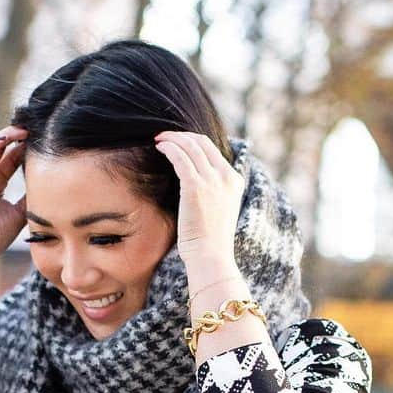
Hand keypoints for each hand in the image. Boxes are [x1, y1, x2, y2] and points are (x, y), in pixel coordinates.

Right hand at [0, 125, 28, 264]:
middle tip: (33, 127)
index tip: (41, 139)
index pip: (12, 160)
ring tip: (21, 129)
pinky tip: (3, 138)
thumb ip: (30, 196)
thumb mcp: (20, 212)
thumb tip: (50, 184)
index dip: (25, 149)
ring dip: (5, 136)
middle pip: (2, 150)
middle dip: (17, 138)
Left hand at [153, 130, 244, 267]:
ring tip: (158, 140)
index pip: (213, 149)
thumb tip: (191, 182)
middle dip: (181, 135)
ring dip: (172, 139)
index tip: (178, 141)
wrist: (211, 256)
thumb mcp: (218, 210)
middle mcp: (225, 176)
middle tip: (164, 137)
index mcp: (234, 180)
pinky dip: (169, 149)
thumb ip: (212, 192)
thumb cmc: (209, 241)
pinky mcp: (196, 187)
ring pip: (190, 146)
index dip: (193, 140)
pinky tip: (160, 148)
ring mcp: (212, 181)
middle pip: (202, 142)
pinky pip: (180, 158)